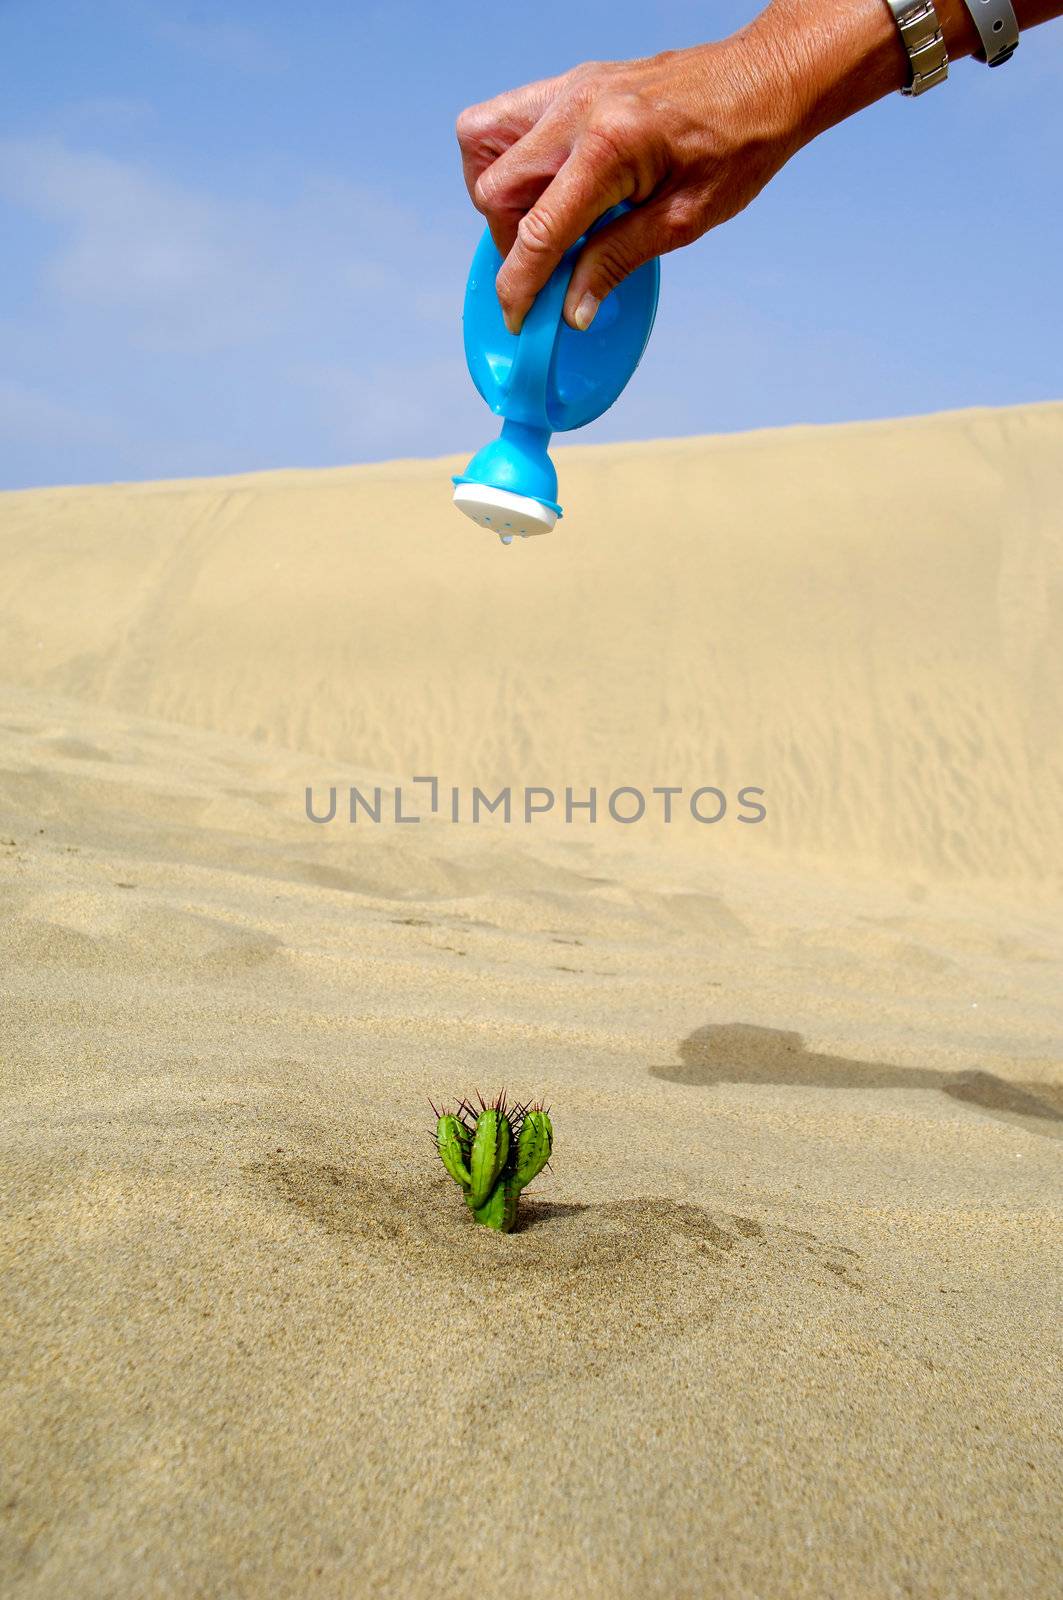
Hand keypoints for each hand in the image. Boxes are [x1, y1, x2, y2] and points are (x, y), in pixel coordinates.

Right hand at [455, 33, 805, 334]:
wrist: (765, 79)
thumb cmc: (740, 145)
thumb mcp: (684, 220)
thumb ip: (617, 261)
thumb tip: (571, 309)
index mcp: (611, 146)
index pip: (539, 230)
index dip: (520, 286)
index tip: (519, 319)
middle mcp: (578, 109)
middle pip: (495, 188)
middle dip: (509, 242)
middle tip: (547, 268)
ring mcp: (570, 88)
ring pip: (482, 143)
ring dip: (497, 195)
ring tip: (539, 222)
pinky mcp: (572, 82)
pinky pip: (506, 118)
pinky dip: (508, 158)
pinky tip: (546, 187)